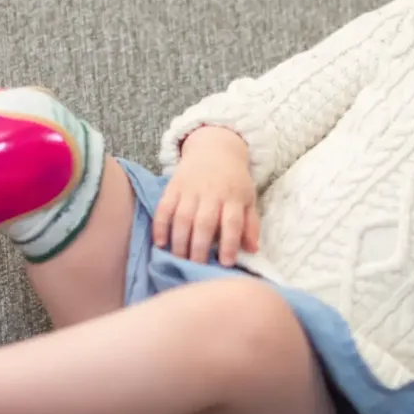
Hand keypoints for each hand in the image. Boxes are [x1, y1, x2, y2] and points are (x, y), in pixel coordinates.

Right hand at [153, 126, 260, 265]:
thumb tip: (253, 250)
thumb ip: (250, 224)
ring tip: (179, 259)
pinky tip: (160, 243)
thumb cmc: (233, 181)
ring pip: (182, 217)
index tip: (225, 263)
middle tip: (196, 266)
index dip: (229, 243)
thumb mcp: (247, 198)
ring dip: (179, 241)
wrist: (214, 148)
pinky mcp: (173, 186)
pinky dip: (160, 225)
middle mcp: (212, 193)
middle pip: (204, 223)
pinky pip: (164, 207)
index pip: (232, 222)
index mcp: (233, 197)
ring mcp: (190, 189)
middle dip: (199, 248)